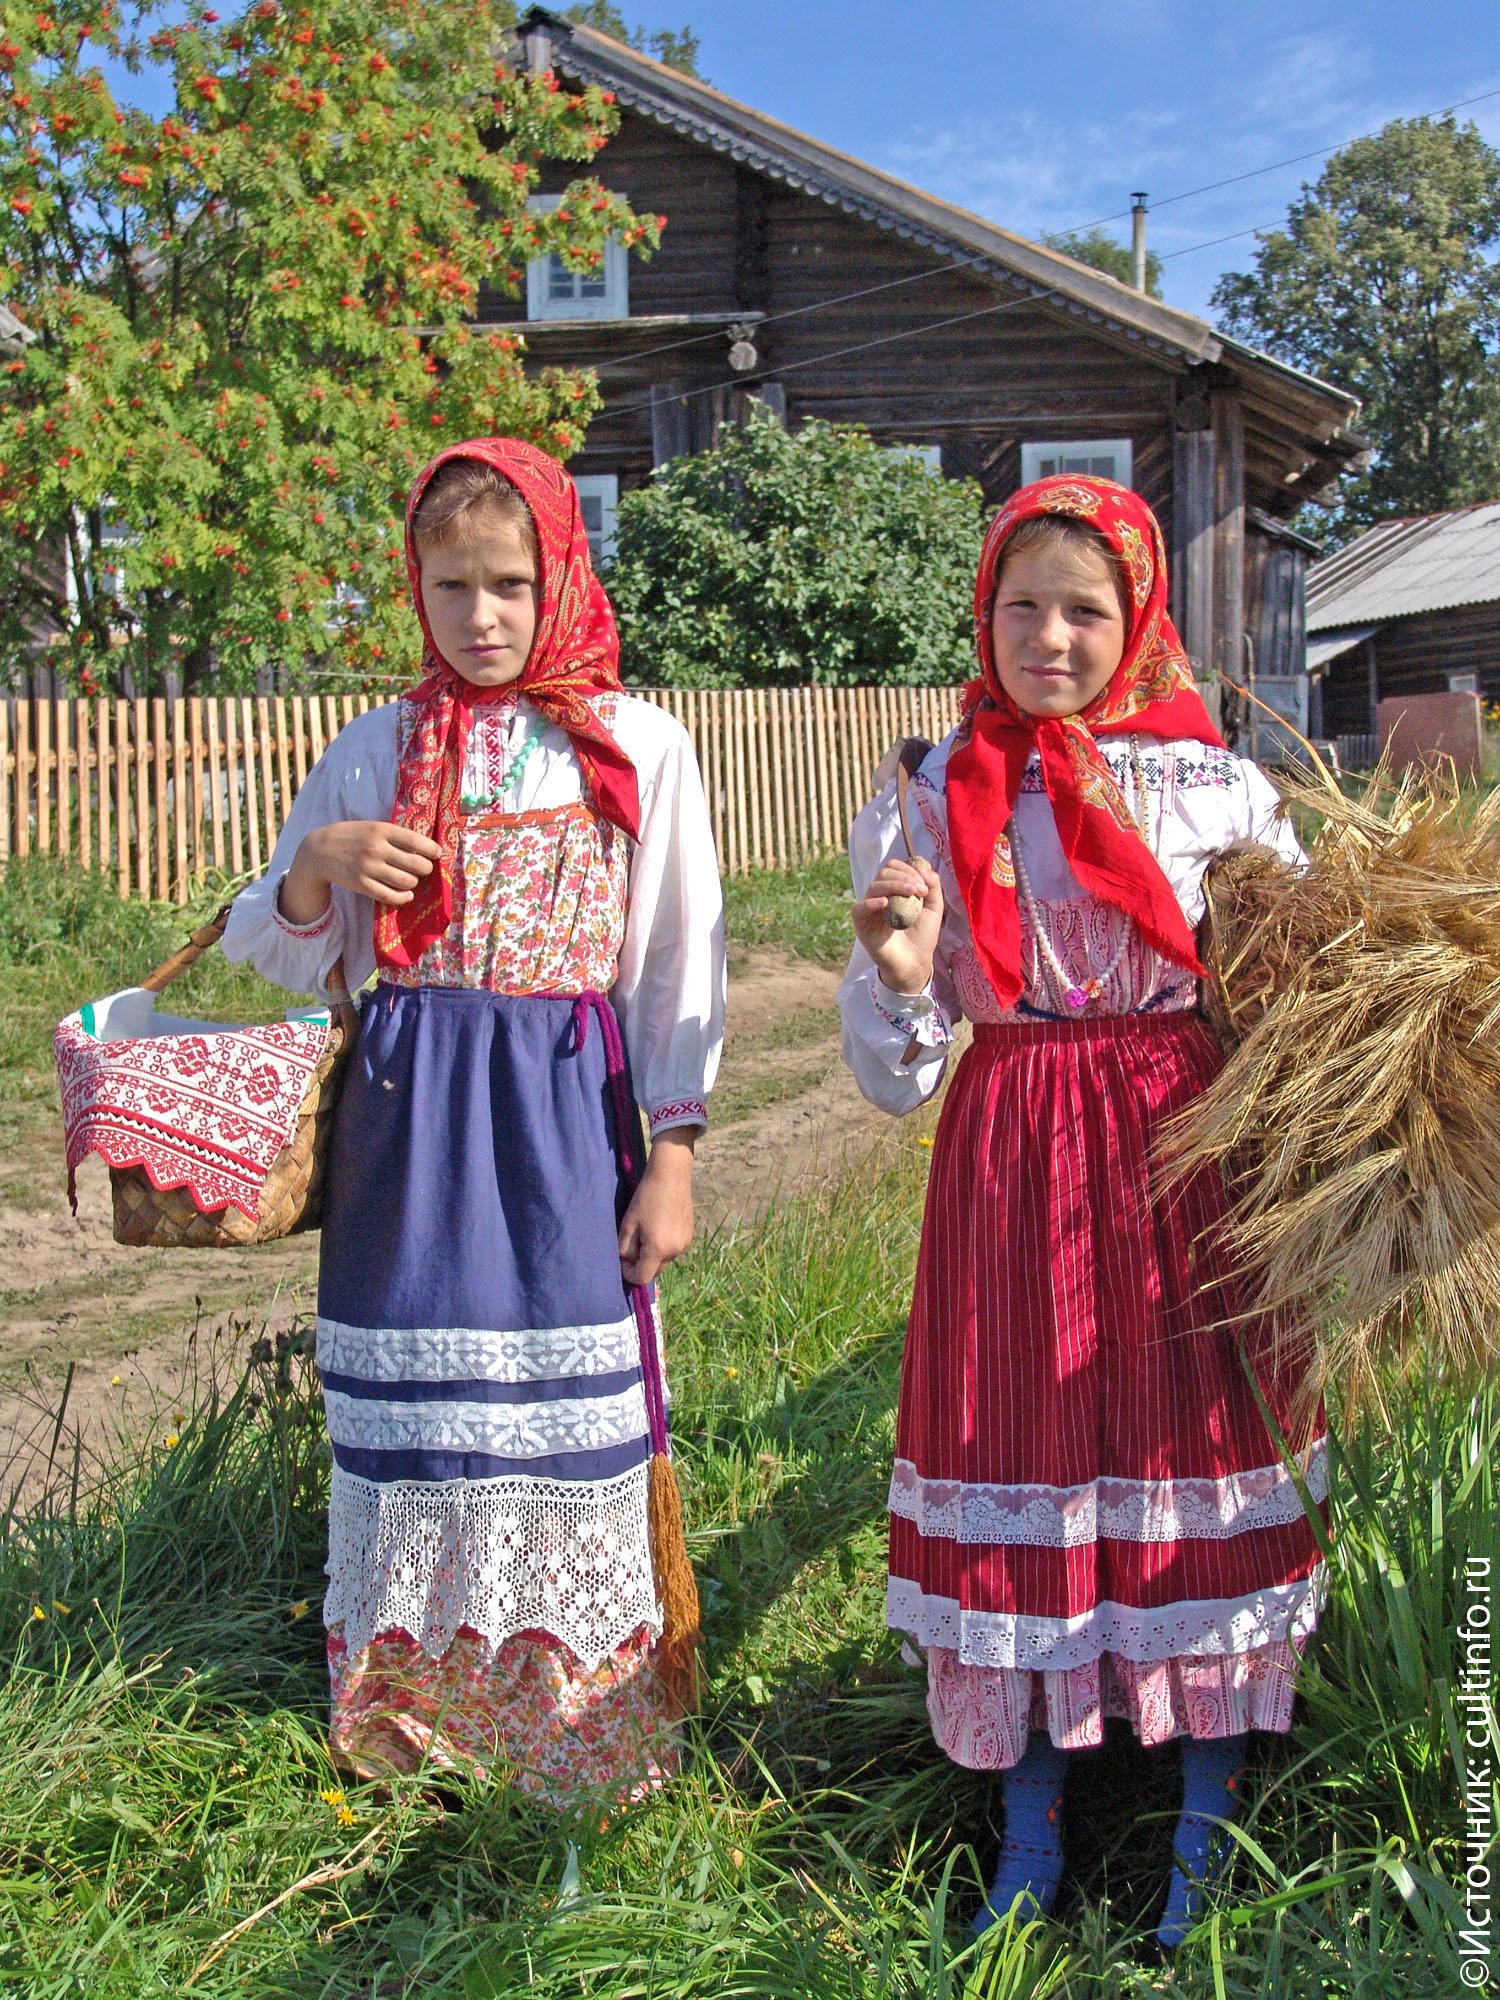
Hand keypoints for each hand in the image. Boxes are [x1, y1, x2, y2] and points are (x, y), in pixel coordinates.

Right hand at [279, 820, 443, 923]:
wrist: (319, 851)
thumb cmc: (351, 837)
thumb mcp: (372, 827)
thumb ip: (394, 835)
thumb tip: (425, 847)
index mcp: (381, 830)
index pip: (416, 841)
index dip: (432, 850)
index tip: (437, 854)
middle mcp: (377, 848)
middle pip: (417, 864)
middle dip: (425, 868)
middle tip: (422, 869)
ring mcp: (369, 868)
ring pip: (407, 882)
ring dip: (414, 883)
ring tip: (410, 880)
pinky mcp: (362, 885)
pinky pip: (391, 896)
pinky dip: (403, 897)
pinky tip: (405, 894)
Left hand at [618, 1128, 695, 1287]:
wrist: (671, 1175)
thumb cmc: (646, 1197)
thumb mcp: (629, 1223)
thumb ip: (625, 1248)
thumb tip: (625, 1261)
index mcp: (659, 1249)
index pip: (642, 1277)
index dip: (628, 1273)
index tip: (622, 1258)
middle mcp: (675, 1251)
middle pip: (654, 1271)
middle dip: (641, 1264)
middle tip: (632, 1243)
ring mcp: (685, 1243)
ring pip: (664, 1260)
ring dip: (653, 1255)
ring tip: (646, 1232)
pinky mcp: (690, 1235)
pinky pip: (673, 1249)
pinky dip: (663, 1246)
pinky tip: (658, 1226)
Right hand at [851, 856, 943, 996]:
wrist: (915, 963)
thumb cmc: (923, 936)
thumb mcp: (934, 908)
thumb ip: (933, 886)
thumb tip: (923, 867)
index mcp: (894, 890)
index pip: (894, 868)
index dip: (909, 869)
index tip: (924, 883)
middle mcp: (880, 896)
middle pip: (884, 873)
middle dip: (905, 876)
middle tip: (921, 889)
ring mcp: (869, 910)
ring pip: (875, 886)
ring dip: (895, 885)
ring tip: (913, 893)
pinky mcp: (861, 924)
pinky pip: (860, 908)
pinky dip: (872, 902)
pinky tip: (886, 903)